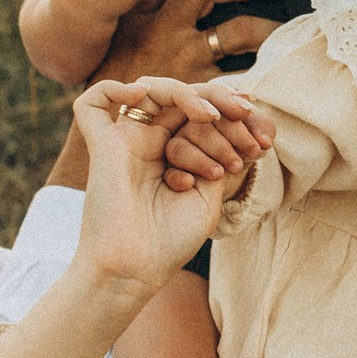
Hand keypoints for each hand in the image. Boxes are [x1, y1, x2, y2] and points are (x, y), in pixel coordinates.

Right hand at [72, 77, 275, 292]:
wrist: (136, 269)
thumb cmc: (172, 239)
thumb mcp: (212, 193)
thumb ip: (221, 153)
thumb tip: (243, 117)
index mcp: (176, 153)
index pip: (203, 114)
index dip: (235, 117)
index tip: (262, 141)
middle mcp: (151, 142)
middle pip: (182, 96)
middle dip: (219, 101)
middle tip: (245, 113)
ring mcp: (126, 141)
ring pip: (153, 90)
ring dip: (189, 95)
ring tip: (211, 117)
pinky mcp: (103, 146)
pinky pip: (93, 104)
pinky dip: (113, 88)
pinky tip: (142, 96)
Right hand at [103, 0, 289, 83]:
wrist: (97, 134)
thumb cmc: (110, 85)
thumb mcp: (120, 41)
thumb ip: (146, 15)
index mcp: (140, 12)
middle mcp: (160, 27)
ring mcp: (179, 57)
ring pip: (236, 30)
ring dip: (265, 29)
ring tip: (284, 32)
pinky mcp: (194, 90)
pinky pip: (237, 75)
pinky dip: (258, 71)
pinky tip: (273, 71)